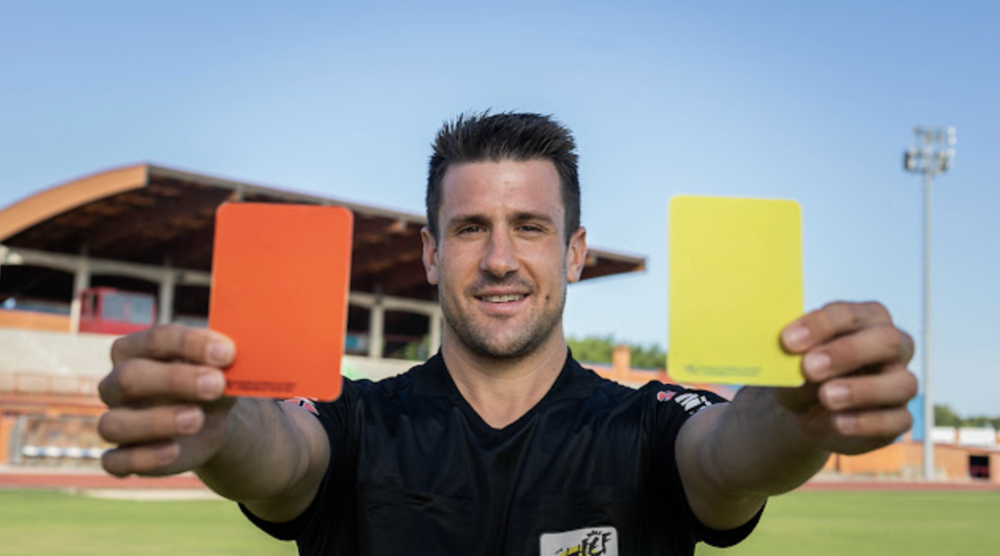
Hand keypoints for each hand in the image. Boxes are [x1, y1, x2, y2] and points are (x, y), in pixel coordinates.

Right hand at [97, 324, 235, 476]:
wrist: (211, 420)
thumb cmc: (209, 382)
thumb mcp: (219, 369)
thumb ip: (222, 363)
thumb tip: (229, 357)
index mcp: (136, 350)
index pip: (156, 339)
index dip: (191, 344)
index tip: (227, 352)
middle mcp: (116, 384)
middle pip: (130, 377)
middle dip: (174, 380)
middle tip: (216, 383)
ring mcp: (115, 421)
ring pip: (113, 424)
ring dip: (156, 422)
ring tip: (197, 419)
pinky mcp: (120, 456)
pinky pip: (115, 462)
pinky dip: (142, 459)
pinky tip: (174, 450)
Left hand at [774, 301, 917, 454]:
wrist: (805, 412)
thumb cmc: (802, 374)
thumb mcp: (791, 364)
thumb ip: (794, 358)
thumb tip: (794, 359)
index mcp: (866, 319)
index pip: (851, 314)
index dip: (821, 326)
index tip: (788, 341)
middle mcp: (893, 347)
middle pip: (887, 340)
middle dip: (848, 352)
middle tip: (810, 367)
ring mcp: (901, 382)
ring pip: (902, 383)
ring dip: (862, 390)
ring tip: (826, 397)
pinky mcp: (900, 417)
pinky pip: (898, 420)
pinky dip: (867, 422)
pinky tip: (838, 422)